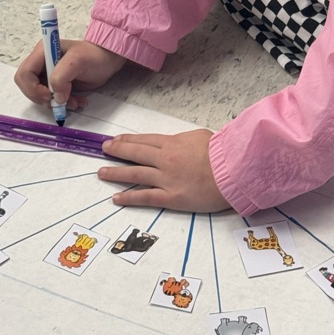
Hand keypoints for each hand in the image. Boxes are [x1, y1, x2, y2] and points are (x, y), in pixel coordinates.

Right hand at [14, 39, 125, 111]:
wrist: (107, 61)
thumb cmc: (94, 56)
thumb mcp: (78, 61)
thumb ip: (62, 77)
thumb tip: (56, 97)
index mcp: (42, 52)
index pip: (24, 73)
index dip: (32, 88)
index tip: (50, 95)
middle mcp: (41, 63)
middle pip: (27, 87)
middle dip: (42, 98)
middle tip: (60, 102)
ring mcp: (48, 75)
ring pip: (39, 96)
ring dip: (55, 104)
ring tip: (74, 102)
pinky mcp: (56, 86)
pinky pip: (51, 100)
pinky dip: (62, 105)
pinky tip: (77, 102)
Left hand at [98, 129, 230, 213]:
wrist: (232, 172)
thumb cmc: (221, 153)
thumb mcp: (201, 137)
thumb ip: (185, 140)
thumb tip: (177, 143)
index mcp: (173, 143)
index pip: (145, 140)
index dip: (129, 140)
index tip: (116, 139)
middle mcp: (165, 160)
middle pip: (136, 153)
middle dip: (117, 150)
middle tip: (104, 149)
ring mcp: (166, 179)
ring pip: (135, 174)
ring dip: (116, 173)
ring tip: (101, 172)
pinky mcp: (171, 197)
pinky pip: (145, 197)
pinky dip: (129, 197)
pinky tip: (116, 198)